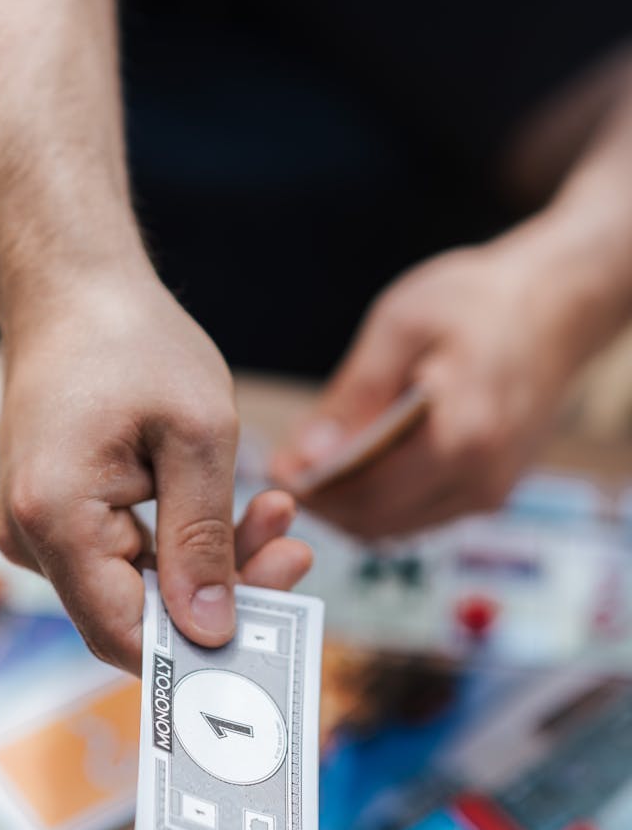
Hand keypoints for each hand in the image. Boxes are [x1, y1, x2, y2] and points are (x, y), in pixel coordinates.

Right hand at [0, 267, 310, 672]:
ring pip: (138, 587)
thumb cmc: (133, 342)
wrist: (73, 289)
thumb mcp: (197, 435)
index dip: (202, 648)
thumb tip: (211, 632)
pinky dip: (183, 539)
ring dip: (212, 560)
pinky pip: (126, 556)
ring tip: (276, 513)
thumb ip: (204, 539)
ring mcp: (38, 529)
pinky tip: (235, 504)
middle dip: (225, 591)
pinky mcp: (58, 516)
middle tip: (295, 549)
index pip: (126, 634)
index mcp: (54, 518)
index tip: (278, 624)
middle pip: (136, 614)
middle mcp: (30, 536)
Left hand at [271, 226, 587, 538]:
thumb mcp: (402, 325)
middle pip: (378, 521)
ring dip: (348, 508)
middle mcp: (481, 478)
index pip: (367, 494)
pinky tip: (353, 468)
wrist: (558, 305)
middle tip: (284, 468)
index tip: (273, 466)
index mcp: (461, 436)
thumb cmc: (478, 302)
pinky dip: (380, 502)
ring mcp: (490, 491)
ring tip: (310, 467)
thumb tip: (307, 454)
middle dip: (323, 503)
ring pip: (397, 527)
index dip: (311, 490)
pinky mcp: (491, 491)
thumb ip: (354, 396)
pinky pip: (420, 515)